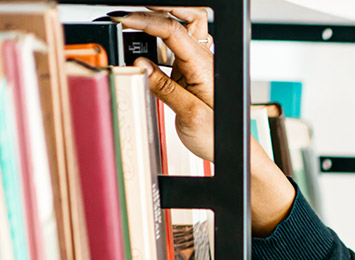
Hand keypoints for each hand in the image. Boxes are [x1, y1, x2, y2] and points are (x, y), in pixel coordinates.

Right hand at [115, 7, 295, 235]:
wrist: (231, 150)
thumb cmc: (220, 136)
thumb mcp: (190, 116)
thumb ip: (165, 88)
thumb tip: (141, 65)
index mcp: (205, 66)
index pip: (174, 30)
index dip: (146, 21)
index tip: (123, 19)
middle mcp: (203, 60)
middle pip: (185, 17)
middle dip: (158, 9)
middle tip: (131, 13)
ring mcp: (197, 64)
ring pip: (182, 27)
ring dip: (159, 20)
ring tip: (134, 23)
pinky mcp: (189, 73)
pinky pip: (174, 47)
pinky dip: (158, 39)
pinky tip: (142, 44)